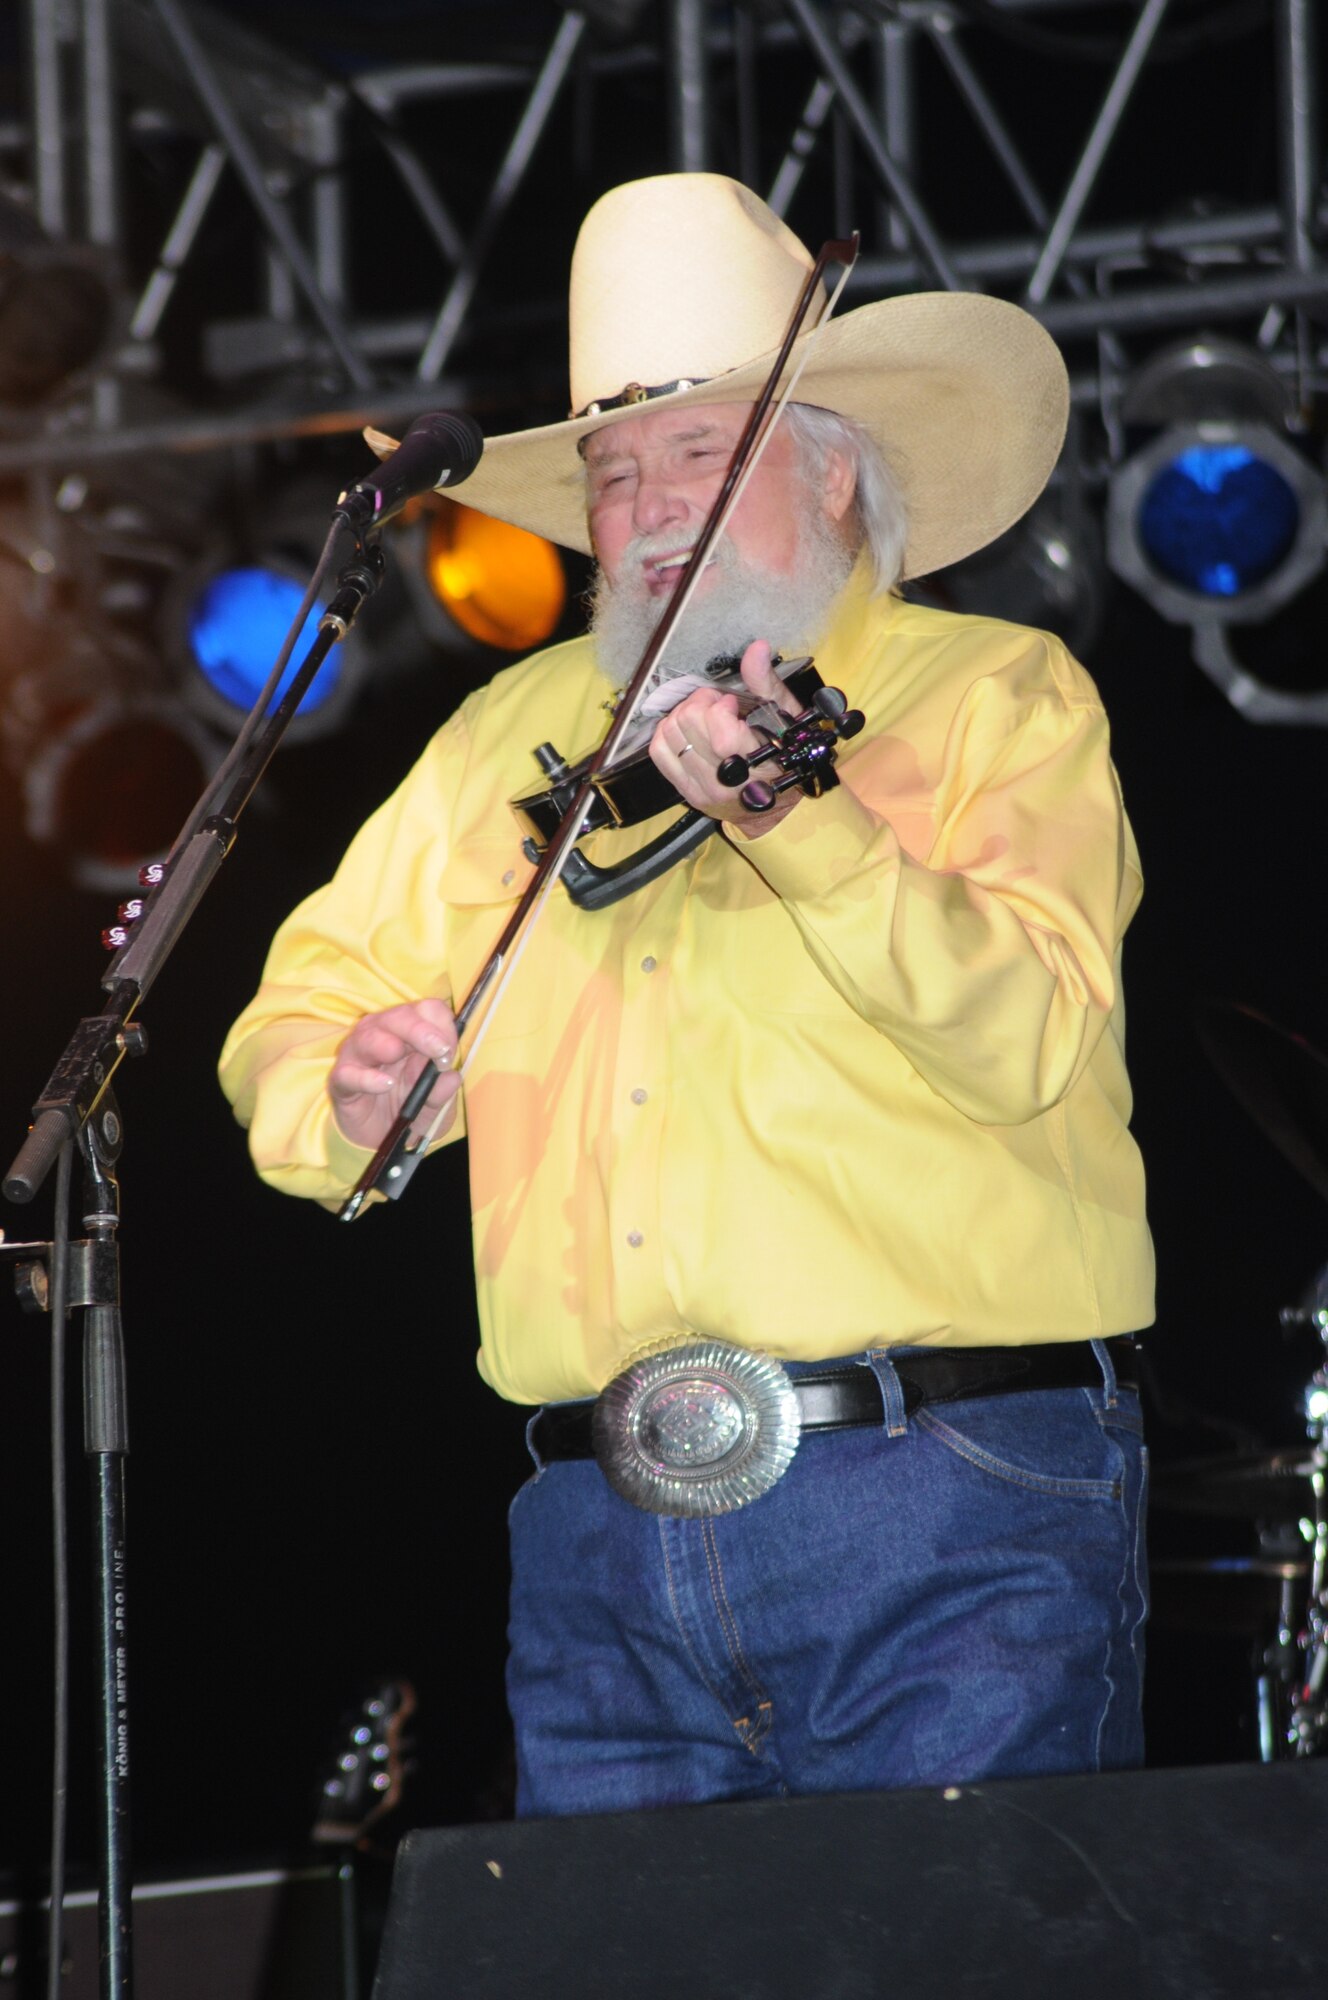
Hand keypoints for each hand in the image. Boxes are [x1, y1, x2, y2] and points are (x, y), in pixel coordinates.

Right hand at [329, 998, 460, 1151]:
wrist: (380, 1139)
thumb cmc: (409, 1108)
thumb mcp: (434, 1104)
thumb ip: (442, 1091)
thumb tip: (452, 1078)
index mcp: (412, 1033)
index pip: (427, 1010)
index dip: (442, 1025)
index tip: (450, 1050)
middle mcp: (384, 1035)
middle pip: (399, 1016)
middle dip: (420, 1030)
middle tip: (438, 1049)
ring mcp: (359, 1055)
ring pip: (368, 1036)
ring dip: (386, 1043)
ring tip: (398, 1054)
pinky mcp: (342, 1080)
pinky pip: (348, 1073)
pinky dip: (366, 1077)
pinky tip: (384, 1084)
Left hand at [647, 639, 803, 837]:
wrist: (776, 812)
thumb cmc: (786, 759)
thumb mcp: (787, 720)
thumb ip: (767, 684)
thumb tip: (757, 648)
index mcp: (757, 764)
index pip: (721, 734)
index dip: (720, 708)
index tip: (732, 704)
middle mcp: (726, 781)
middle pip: (690, 725)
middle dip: (700, 703)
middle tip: (715, 703)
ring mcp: (703, 789)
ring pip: (671, 734)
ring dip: (683, 714)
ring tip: (702, 716)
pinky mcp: (686, 792)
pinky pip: (659, 752)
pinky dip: (666, 732)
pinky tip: (684, 729)